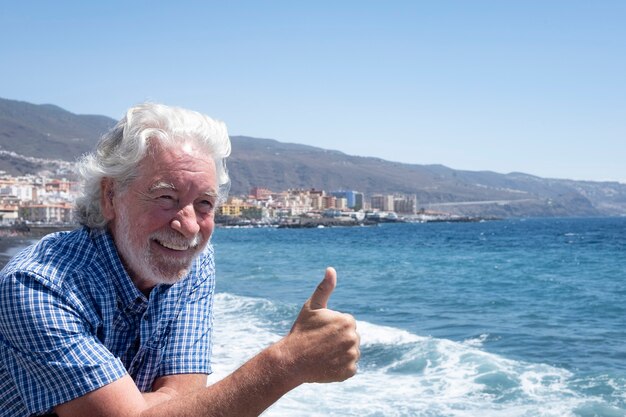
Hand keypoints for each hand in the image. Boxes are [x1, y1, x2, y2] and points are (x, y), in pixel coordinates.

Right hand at [282, 267, 359, 383]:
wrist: (291, 360)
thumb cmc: (301, 331)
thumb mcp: (312, 307)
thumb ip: (324, 288)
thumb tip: (331, 269)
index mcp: (348, 321)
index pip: (346, 324)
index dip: (332, 327)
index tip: (320, 332)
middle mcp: (354, 338)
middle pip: (350, 338)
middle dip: (338, 340)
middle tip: (320, 343)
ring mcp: (352, 356)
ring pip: (350, 352)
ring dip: (339, 353)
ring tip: (322, 354)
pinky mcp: (349, 372)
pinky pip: (349, 368)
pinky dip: (340, 367)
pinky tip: (326, 364)